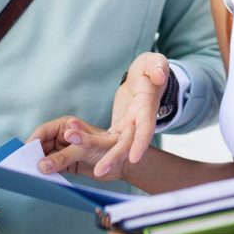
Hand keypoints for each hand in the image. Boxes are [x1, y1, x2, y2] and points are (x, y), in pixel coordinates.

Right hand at [26, 116, 123, 179]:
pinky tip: (43, 180)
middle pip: (42, 146)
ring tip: (32, 177)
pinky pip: (53, 168)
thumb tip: (41, 165)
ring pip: (46, 158)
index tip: (24, 156)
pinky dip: (49, 174)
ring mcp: (65, 151)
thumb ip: (64, 157)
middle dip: (34, 156)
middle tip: (25, 170)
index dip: (32, 143)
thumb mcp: (86, 150)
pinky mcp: (68, 164)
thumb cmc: (111, 147)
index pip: (43, 132)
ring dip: (40, 166)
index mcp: (66, 126)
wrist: (125, 163)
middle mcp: (64, 137)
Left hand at [95, 52, 169, 176]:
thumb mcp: (154, 62)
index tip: (134, 157)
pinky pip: (106, 139)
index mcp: (147, 105)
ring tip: (90, 170)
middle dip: (115, 157)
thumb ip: (157, 67)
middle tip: (99, 171)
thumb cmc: (149, 68)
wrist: (144, 77)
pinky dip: (92, 143)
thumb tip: (158, 76)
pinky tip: (75, 147)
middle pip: (128, 143)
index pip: (146, 126)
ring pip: (116, 145)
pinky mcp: (120, 127)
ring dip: (104, 157)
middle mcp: (139, 120)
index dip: (141, 142)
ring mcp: (130, 125)